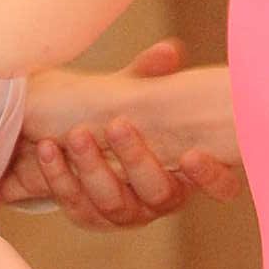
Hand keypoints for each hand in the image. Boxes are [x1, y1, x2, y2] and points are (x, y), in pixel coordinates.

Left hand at [1, 46, 245, 226]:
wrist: (71, 135)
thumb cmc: (122, 115)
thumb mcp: (137, 94)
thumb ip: (151, 76)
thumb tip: (169, 51)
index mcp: (190, 171)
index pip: (220, 186)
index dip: (210, 176)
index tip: (191, 154)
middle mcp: (164, 198)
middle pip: (158, 192)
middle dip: (136, 159)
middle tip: (117, 124)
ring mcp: (129, 213)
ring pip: (114, 203)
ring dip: (93, 168)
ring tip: (77, 134)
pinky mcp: (93, 218)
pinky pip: (78, 206)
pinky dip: (60, 177)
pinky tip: (48, 148)